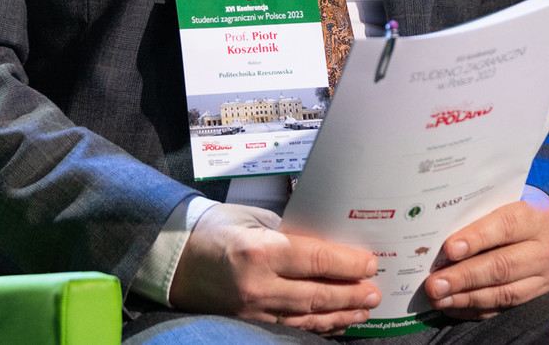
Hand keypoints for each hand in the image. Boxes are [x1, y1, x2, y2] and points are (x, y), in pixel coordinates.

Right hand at [168, 203, 380, 333]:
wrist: (173, 259)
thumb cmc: (214, 230)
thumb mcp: (253, 218)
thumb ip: (289, 231)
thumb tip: (327, 242)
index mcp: (260, 251)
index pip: (317, 260)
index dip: (349, 264)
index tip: (371, 263)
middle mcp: (258, 285)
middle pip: (317, 294)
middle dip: (352, 294)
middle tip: (375, 292)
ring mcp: (252, 311)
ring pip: (307, 318)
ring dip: (340, 315)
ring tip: (364, 311)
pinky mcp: (248, 325)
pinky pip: (290, 329)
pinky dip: (316, 328)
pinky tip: (335, 324)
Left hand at [423, 185, 548, 319]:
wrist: (548, 229)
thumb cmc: (514, 212)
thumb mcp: (504, 202)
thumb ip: (478, 216)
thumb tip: (439, 237)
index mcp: (536, 219)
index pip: (505, 227)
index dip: (476, 239)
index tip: (449, 250)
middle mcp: (545, 250)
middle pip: (502, 266)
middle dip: (464, 277)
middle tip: (435, 284)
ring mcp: (545, 278)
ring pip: (504, 294)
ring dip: (466, 298)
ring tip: (439, 298)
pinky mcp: (538, 299)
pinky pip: (503, 309)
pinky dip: (475, 310)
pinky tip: (452, 306)